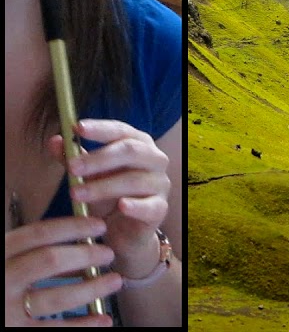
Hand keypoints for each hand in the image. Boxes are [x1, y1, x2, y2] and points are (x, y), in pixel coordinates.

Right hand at [5, 215, 119, 325]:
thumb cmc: (4, 282)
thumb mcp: (7, 262)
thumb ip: (31, 255)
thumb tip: (82, 246)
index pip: (37, 234)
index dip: (72, 227)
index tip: (100, 225)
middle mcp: (1, 280)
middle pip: (49, 260)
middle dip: (85, 255)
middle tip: (109, 254)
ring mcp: (7, 309)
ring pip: (56, 298)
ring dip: (91, 289)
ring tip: (115, 281)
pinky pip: (55, 329)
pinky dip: (83, 325)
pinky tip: (103, 319)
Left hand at [47, 119, 169, 278]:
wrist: (124, 231)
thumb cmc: (108, 197)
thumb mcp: (88, 176)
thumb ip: (73, 159)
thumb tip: (55, 140)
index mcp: (139, 144)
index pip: (121, 130)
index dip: (101, 129)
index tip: (77, 128)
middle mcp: (154, 160)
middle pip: (131, 151)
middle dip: (99, 159)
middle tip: (72, 168)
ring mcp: (160, 184)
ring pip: (134, 179)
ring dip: (103, 186)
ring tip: (76, 194)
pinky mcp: (160, 208)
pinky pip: (149, 205)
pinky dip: (135, 205)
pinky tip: (121, 206)